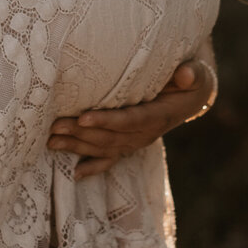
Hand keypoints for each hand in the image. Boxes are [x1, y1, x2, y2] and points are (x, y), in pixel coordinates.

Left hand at [47, 58, 217, 179]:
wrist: (192, 98)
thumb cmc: (190, 81)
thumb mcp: (196, 75)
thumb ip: (192, 74)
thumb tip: (185, 73)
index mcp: (159, 116)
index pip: (129, 120)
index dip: (107, 120)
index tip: (83, 117)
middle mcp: (146, 134)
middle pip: (110, 136)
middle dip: (81, 133)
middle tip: (55, 126)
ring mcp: (137, 142)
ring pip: (104, 147)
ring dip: (78, 146)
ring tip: (52, 141)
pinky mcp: (130, 143)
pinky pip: (111, 158)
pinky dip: (94, 167)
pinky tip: (76, 173)